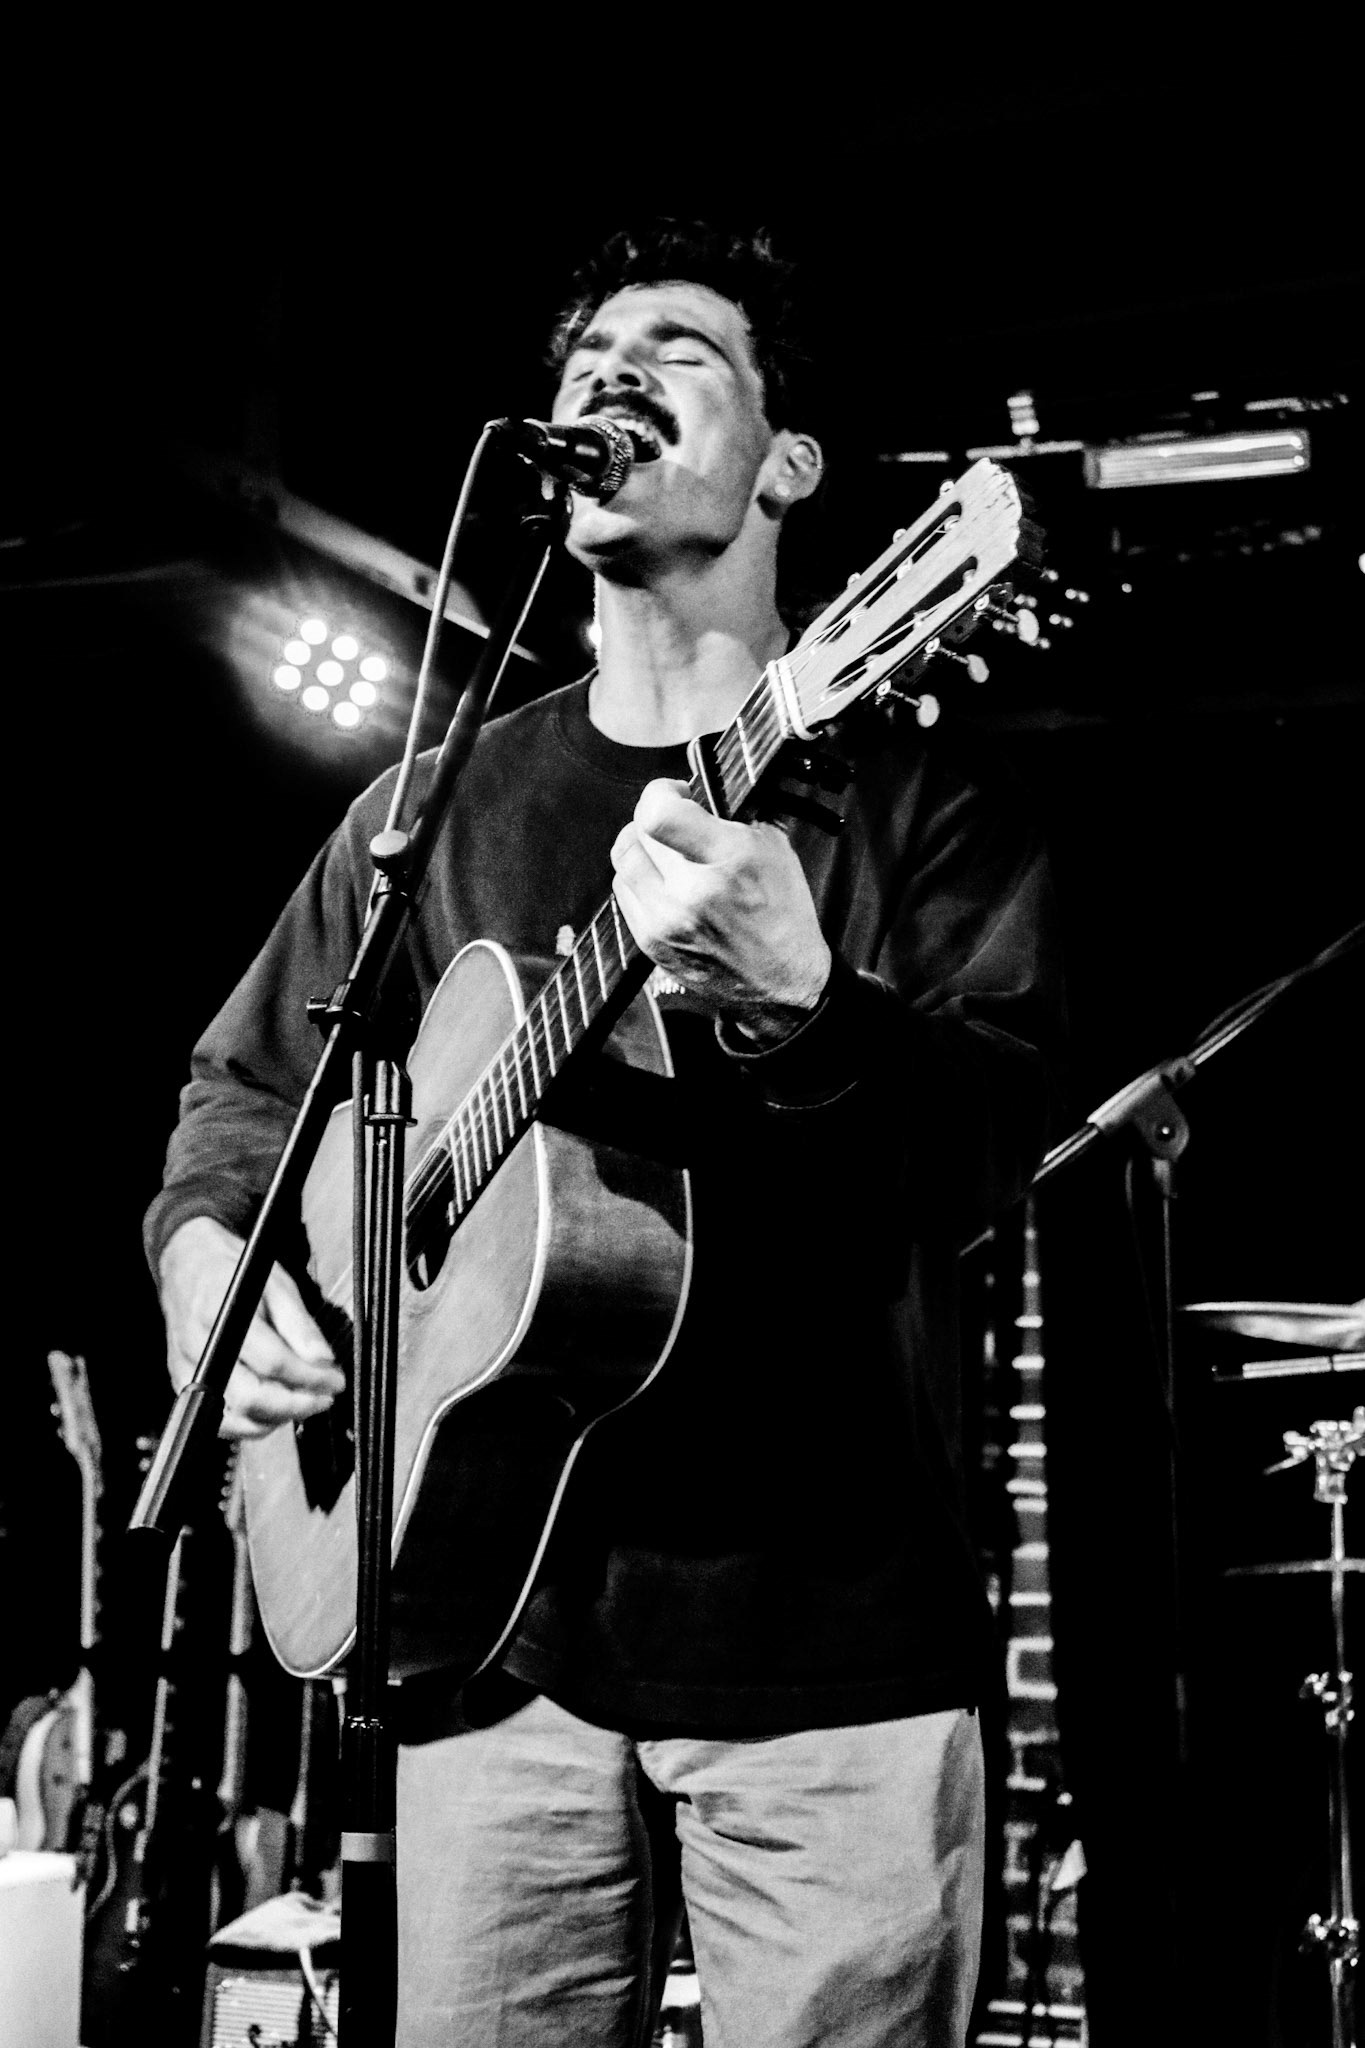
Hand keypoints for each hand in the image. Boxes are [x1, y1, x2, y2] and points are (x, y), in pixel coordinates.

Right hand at [159, 1215, 345, 1439]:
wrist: (188, 1266)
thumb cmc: (233, 1272)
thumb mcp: (276, 1283)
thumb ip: (299, 1324)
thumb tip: (324, 1360)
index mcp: (222, 1315)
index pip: (272, 1362)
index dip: (310, 1378)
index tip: (336, 1380)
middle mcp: (199, 1348)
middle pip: (251, 1398)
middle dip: (296, 1405)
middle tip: (325, 1398)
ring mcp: (186, 1371)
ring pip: (236, 1419)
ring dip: (278, 1418)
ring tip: (305, 1402)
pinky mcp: (183, 1386)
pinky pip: (220, 1421)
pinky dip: (252, 1424)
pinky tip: (276, 1408)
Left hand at [611, 779, 831, 1039]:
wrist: (783, 984)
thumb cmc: (784, 915)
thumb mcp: (776, 851)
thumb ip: (733, 817)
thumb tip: (697, 795)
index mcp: (730, 862)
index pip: (659, 814)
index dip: (660, 793)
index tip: (677, 793)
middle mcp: (691, 894)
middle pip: (636, 834)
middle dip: (654, 818)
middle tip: (675, 820)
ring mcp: (666, 923)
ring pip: (623, 861)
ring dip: (641, 846)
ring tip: (667, 851)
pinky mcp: (651, 944)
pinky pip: (625, 893)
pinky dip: (639, 878)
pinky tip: (664, 881)